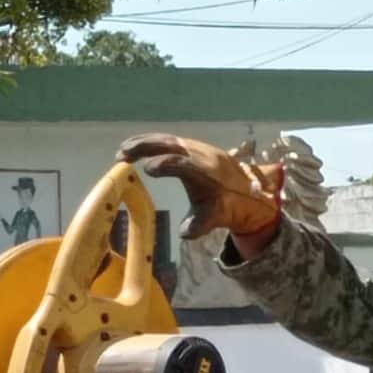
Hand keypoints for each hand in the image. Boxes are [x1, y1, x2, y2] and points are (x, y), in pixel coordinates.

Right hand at [116, 133, 283, 239]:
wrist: (250, 191)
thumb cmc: (229, 206)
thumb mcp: (216, 218)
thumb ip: (199, 225)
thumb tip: (184, 233)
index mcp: (206, 172)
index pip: (183, 163)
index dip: (165, 164)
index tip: (147, 170)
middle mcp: (201, 155)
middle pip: (171, 143)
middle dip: (146, 146)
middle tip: (122, 154)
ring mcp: (197, 147)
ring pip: (168, 138)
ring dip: (145, 142)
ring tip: (123, 150)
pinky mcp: (193, 145)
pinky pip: (170, 139)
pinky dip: (152, 141)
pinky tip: (135, 147)